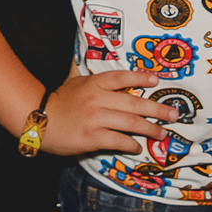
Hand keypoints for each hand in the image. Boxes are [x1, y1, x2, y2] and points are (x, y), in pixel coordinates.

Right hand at [40, 69, 171, 157]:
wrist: (37, 119)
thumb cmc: (58, 101)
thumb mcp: (75, 82)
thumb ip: (92, 77)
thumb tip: (100, 64)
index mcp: (94, 83)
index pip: (122, 77)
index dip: (141, 77)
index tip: (158, 79)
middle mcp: (97, 99)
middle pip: (134, 102)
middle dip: (157, 109)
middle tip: (173, 114)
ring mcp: (95, 118)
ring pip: (130, 123)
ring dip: (150, 129)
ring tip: (162, 133)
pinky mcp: (91, 137)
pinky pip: (118, 140)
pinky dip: (131, 144)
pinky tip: (138, 147)